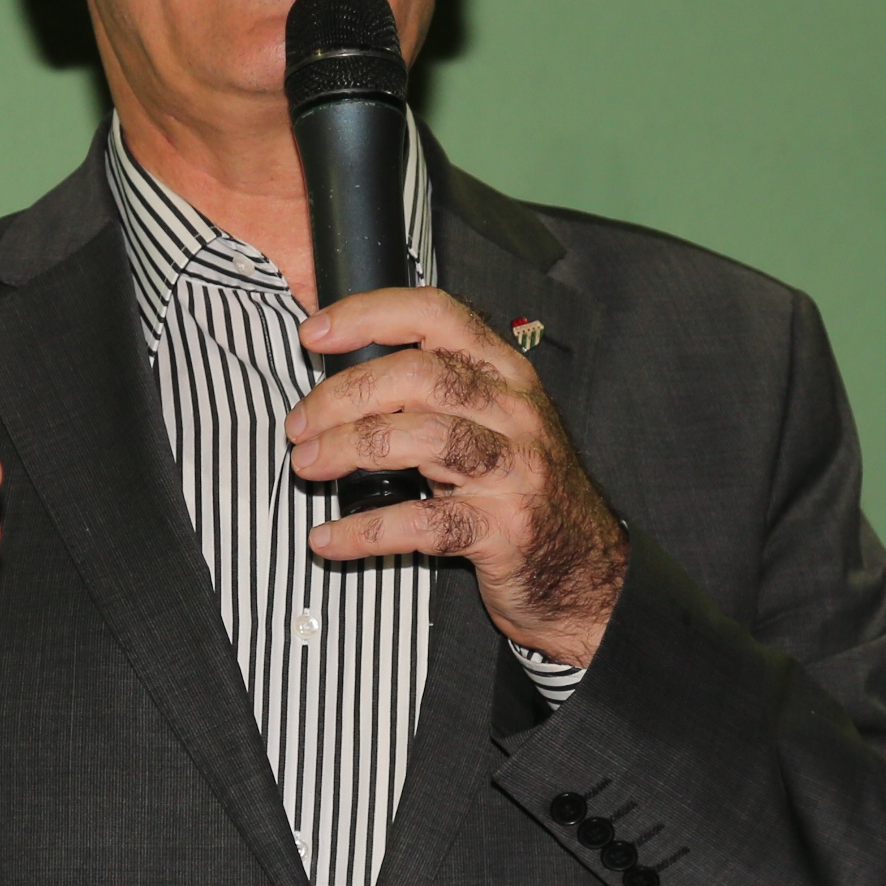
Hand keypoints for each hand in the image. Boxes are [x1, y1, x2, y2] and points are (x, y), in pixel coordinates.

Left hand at [286, 289, 627, 664]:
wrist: (585, 570)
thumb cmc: (522, 491)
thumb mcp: (494, 424)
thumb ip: (435, 392)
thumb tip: (342, 372)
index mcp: (506, 375)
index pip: (436, 317)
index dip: (368, 315)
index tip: (314, 333)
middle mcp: (514, 414)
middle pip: (419, 376)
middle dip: (344, 395)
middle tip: (300, 424)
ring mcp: (513, 471)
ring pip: (424, 438)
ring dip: (350, 448)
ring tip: (308, 466)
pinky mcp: (503, 529)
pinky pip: (424, 523)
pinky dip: (365, 531)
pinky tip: (330, 538)